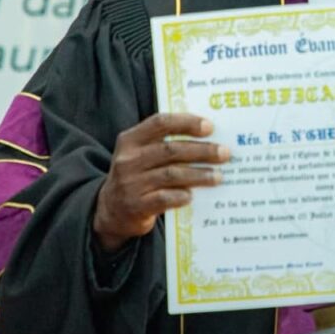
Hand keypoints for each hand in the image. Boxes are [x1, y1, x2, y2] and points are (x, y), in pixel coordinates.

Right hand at [92, 113, 228, 250]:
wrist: (110, 211)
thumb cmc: (136, 176)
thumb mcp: (140, 155)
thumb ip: (164, 144)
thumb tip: (208, 139)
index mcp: (130, 140)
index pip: (160, 123)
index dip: (186, 122)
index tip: (210, 127)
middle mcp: (128, 160)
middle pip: (171, 149)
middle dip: (202, 150)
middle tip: (224, 153)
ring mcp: (130, 184)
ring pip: (171, 174)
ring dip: (199, 175)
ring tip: (218, 176)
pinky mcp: (136, 206)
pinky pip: (164, 199)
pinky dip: (181, 196)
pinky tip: (193, 195)